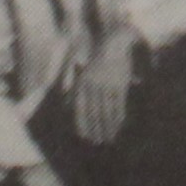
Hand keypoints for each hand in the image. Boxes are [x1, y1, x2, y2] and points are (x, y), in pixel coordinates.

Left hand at [71, 30, 138, 145]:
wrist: (112, 44)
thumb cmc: (96, 60)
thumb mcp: (82, 74)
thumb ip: (74, 89)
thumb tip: (66, 106)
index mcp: (81, 84)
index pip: (80, 110)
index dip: (83, 125)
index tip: (86, 137)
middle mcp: (93, 86)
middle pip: (94, 114)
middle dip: (97, 129)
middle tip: (99, 141)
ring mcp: (107, 86)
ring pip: (107, 112)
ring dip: (108, 127)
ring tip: (109, 138)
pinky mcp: (119, 85)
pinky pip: (118, 105)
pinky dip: (119, 117)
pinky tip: (119, 125)